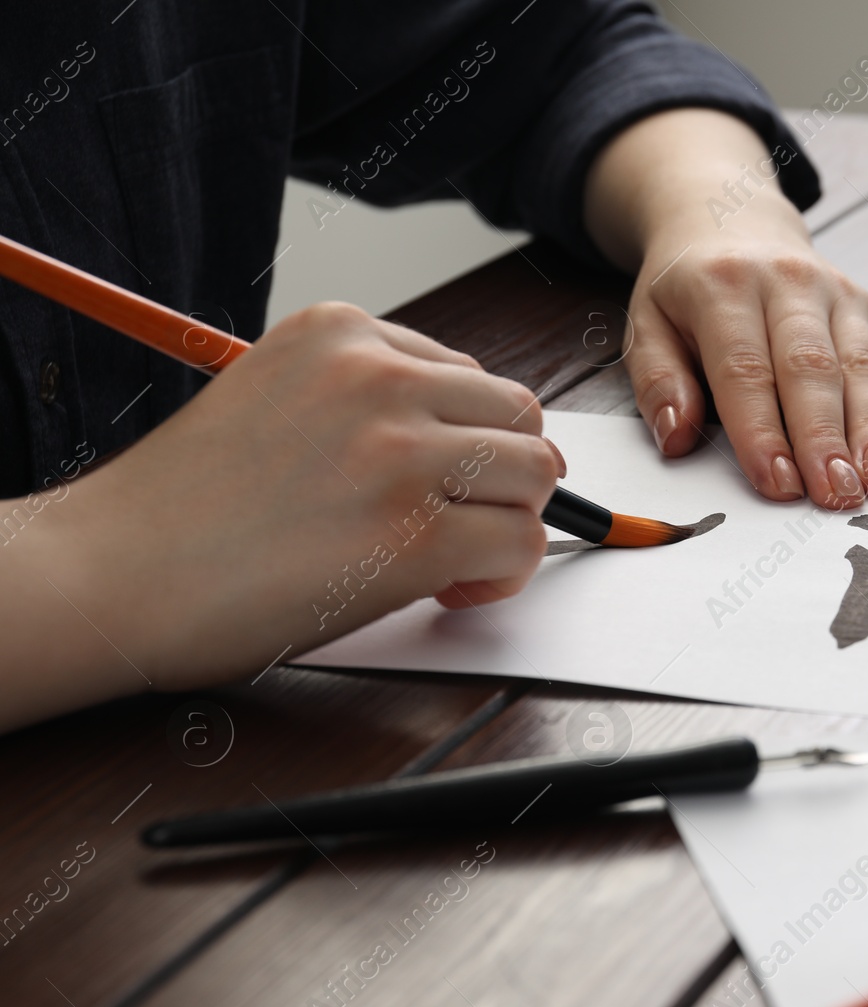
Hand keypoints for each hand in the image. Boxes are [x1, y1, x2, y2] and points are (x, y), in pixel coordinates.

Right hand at [0, 303, 560, 723]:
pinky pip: (520, 544)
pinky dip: (504, 577)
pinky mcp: (415, 533)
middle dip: (502, 477)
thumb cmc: (182, 509)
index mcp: (341, 331)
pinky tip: (450, 590)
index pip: (468, 376)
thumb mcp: (274, 399)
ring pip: (536, 475)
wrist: (107, 573)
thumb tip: (467, 443)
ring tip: (455, 560)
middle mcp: (378, 376)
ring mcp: (400, 451)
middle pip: (519, 416)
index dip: (464, 442)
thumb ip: (364, 403)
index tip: (431, 484)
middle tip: (460, 524)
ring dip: (509, 523)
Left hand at [584, 109, 867, 508]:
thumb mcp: (647, 324)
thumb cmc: (689, 289)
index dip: (763, 431)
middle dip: (827, 438)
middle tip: (837, 493)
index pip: (745, 368)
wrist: (732, 223)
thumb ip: (657, 382)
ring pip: (862, 364)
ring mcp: (837, 293)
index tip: (777, 484)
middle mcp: (788, 282)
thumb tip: (676, 438)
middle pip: (812, 368)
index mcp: (723, 287)